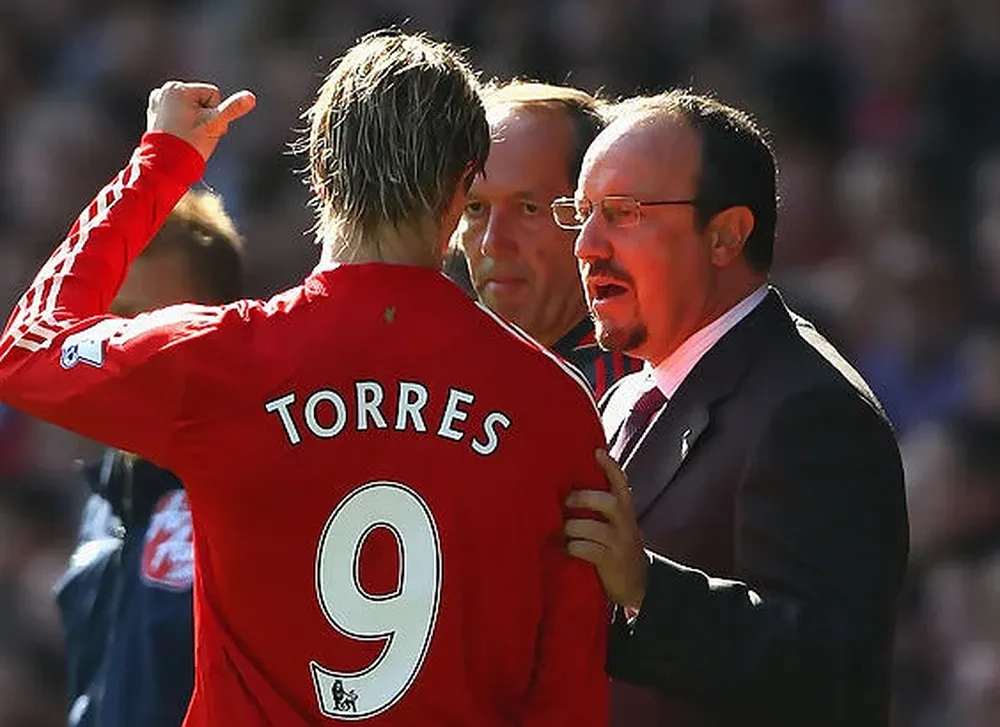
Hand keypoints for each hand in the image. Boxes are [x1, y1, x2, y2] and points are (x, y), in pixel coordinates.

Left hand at [146, 81, 255, 161]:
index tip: (203, 128)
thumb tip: (251, 97)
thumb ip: (233, 109)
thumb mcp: (215, 124)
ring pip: (191, 109)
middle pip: (202, 102)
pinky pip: (179, 115)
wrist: (166, 165)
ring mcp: (158, 102)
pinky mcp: (155, 114)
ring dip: (194, 122)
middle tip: (195, 134)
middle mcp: (165, 90)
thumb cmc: (190, 143)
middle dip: (205, 118)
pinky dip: (181, 125)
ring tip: (186, 136)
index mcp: (178, 88)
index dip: (215, 114)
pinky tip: (177, 135)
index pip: (213, 96)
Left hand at [564, 449, 648, 610]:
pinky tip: (568, 549)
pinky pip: (587, 549)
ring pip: (591, 527)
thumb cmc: (618, 547)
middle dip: (583, 498)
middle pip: (607, 501)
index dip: (610, 466)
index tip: (597, 451)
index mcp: (625, 510)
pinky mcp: (611, 560)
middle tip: (566, 501)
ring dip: (571, 528)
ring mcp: (619, 542)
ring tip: (563, 531)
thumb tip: (572, 488)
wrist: (639, 585)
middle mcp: (625, 523)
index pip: (621, 482)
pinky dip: (573, 547)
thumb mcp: (618, 524)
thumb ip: (603, 508)